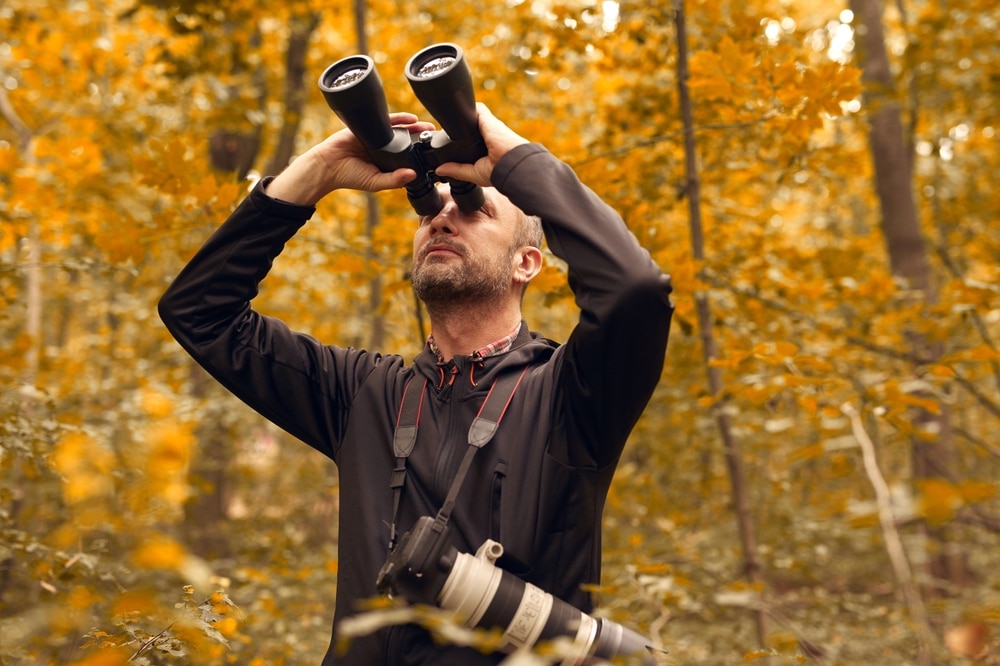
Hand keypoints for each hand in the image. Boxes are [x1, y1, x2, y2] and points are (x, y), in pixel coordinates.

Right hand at [266, 112, 434, 205]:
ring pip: (399, 130)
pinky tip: (411, 118)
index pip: (408, 156)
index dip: (421, 154)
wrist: (327, 164)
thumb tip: (413, 176)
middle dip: (421, 138)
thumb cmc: (350, 176)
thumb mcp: (375, 182)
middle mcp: (384, 148)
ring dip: (414, 127)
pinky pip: (387, 120)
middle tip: (436, 137)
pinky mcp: (369, 126)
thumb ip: (394, 180)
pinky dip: (399, 118)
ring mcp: (377, 136)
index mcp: (387, 161)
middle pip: (407, 141)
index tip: (436, 154)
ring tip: (428, 126)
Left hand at [433, 103, 528, 186]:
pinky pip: (474, 108)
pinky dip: (464, 107)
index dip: (459, 138)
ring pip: (470, 115)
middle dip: (456, 126)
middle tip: (442, 127)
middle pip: (468, 125)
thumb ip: (457, 170)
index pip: (469, 138)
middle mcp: (485, 134)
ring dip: (460, 116)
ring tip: (444, 116)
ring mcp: (486, 125)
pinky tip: (453, 107)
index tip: (447, 139)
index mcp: (484, 146)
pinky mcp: (485, 118)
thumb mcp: (474, 173)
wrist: (510, 163)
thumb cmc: (499, 171)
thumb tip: (439, 170)